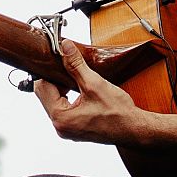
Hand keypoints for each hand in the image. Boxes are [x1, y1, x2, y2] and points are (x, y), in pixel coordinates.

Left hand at [33, 40, 149, 146]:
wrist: (135, 130)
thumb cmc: (119, 113)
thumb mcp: (94, 84)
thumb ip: (76, 65)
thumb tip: (64, 47)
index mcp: (61, 118)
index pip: (42, 87)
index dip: (50, 71)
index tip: (60, 60)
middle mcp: (60, 126)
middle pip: (46, 94)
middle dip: (56, 79)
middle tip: (70, 69)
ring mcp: (66, 129)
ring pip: (54, 100)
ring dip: (62, 87)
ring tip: (77, 80)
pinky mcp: (74, 128)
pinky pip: (63, 108)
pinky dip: (68, 96)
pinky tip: (80, 90)